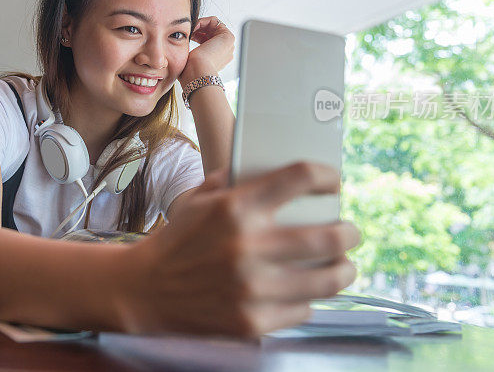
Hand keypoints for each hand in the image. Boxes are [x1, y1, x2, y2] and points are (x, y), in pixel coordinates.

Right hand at [119, 162, 360, 337]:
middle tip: (350, 231)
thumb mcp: (199, 197)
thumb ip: (238, 180)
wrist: (143, 289)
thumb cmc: (177, 239)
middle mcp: (248, 246)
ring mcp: (252, 288)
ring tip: (343, 264)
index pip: (300, 178)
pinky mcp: (252, 321)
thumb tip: (283, 174)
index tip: (333, 182)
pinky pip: (303, 309)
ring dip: (344, 269)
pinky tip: (304, 291)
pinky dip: (308, 299)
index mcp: (235, 207)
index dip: (327, 177)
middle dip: (350, 232)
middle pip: (330, 235)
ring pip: (328, 279)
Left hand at [179, 16, 234, 85]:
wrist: (198, 72)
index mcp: (217, 59)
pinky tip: (194, 27)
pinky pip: (215, 21)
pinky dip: (203, 21)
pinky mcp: (228, 37)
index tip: (187, 36)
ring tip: (190, 29)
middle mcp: (224, 52)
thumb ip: (189, 54)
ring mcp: (228, 45)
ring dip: (199, 25)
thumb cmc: (191, 71)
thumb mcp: (189, 61)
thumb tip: (180, 47)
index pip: (208, 41)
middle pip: (211, 33)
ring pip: (212, 26)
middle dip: (198, 30)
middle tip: (188, 31)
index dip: (196, 36)